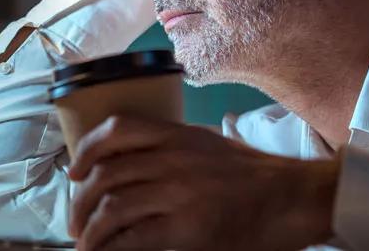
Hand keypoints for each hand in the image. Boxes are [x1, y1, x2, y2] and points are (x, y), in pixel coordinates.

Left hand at [67, 116, 338, 250]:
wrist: (293, 197)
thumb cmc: (252, 173)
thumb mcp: (206, 144)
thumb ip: (169, 147)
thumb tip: (130, 163)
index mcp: (176, 134)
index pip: (116, 129)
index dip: (86, 151)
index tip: (74, 172)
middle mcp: (172, 158)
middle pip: (107, 173)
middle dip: (81, 201)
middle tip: (75, 222)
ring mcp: (178, 192)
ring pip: (112, 206)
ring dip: (89, 229)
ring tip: (85, 243)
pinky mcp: (188, 229)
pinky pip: (133, 238)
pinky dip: (110, 248)